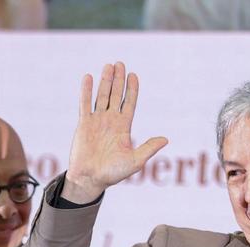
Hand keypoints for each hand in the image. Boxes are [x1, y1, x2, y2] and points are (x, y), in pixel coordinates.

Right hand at [64, 62, 168, 202]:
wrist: (91, 179)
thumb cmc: (114, 173)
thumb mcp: (135, 161)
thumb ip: (148, 148)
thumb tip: (165, 139)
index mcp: (124, 128)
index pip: (129, 104)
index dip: (132, 90)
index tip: (134, 75)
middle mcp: (110, 121)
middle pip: (116, 95)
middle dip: (119, 80)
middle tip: (120, 63)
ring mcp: (97, 121)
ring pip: (102, 96)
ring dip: (105, 81)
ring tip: (109, 66)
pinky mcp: (84, 124)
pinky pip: (85, 104)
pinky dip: (86, 91)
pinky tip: (88, 77)